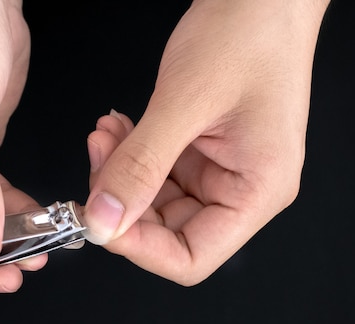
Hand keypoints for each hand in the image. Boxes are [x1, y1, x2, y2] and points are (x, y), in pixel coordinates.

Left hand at [84, 0, 329, 284]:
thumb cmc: (249, 34)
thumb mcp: (185, 102)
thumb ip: (141, 166)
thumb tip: (104, 220)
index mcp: (257, 191)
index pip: (192, 257)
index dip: (140, 248)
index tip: (100, 220)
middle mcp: (240, 189)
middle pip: (168, 232)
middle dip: (122, 202)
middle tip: (97, 163)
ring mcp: (218, 171)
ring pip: (154, 201)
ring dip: (121, 173)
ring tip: (107, 135)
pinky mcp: (199, 152)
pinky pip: (155, 171)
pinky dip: (130, 154)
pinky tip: (117, 129)